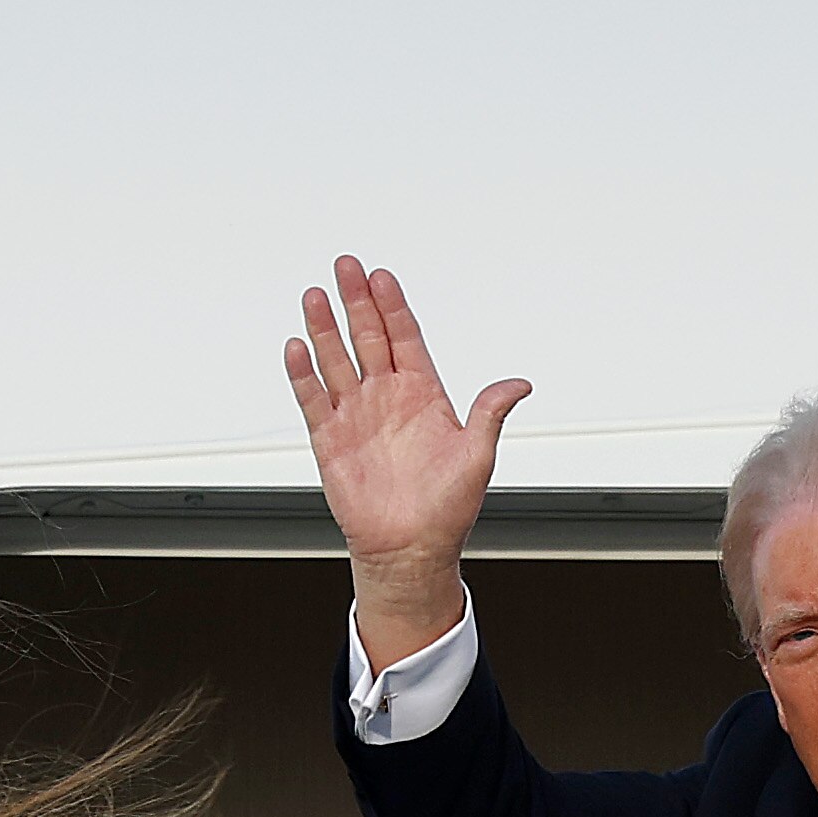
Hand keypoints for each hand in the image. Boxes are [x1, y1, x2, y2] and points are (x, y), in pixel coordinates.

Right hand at [283, 256, 531, 670]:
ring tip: (316, 296)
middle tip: (346, 266)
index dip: (393, 307)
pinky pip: (314, 400)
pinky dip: (304, 374)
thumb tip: (520, 384)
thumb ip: (490, 413)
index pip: (405, 338)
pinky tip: (298, 347)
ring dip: (325, 329)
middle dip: (356, 301)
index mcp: (423, 396)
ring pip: (337, 360)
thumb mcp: (478, 456)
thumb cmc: (447, 509)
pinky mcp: (331, 441)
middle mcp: (387, 399)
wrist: (411, 550)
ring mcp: (357, 417)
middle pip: (368, 337)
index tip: (383, 277)